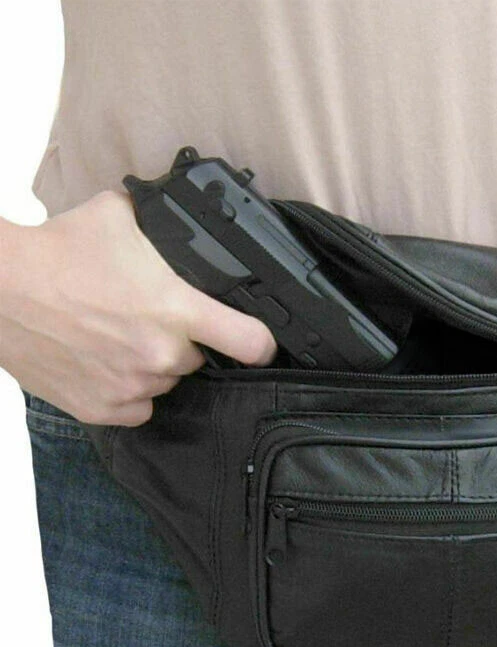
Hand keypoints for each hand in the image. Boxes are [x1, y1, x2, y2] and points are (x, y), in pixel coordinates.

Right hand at [0, 190, 276, 425]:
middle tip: (151, 318)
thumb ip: (161, 222)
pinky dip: (130, 391)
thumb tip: (182, 211)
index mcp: (175, 309)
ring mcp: (132, 386)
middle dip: (185, 341)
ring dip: (154, 365)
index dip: (263, 344)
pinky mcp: (103, 408)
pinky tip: (107, 363)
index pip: (249, 342)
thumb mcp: (118, 217)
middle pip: (200, 359)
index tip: (262, 343)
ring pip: (167, 382)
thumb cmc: (54, 253)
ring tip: (118, 336)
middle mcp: (160, 353)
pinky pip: (138, 407)